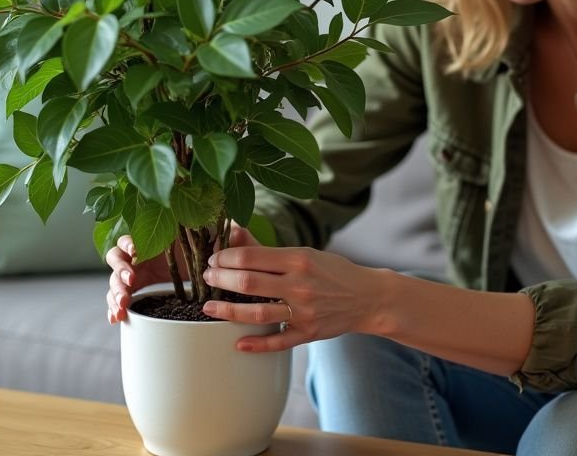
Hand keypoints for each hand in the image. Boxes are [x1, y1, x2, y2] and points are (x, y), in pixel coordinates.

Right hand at [106, 227, 260, 323]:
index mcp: (152, 241)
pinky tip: (117, 319)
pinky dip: (114, 309)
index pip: (131, 238)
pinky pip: (119, 301)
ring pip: (114, 282)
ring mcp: (136, 275)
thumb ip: (221, 237)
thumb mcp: (216, 243)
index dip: (129, 243)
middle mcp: (140, 257)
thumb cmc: (208, 252)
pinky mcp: (137, 293)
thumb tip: (231, 235)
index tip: (137, 251)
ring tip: (122, 306)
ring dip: (114, 293)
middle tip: (131, 281)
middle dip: (120, 271)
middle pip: (116, 260)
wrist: (209, 272)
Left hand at [199, 246, 387, 352]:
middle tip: (207, 278)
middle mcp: (300, 284)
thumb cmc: (333, 271)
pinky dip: (257, 344)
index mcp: (299, 259)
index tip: (214, 259)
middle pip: (248, 283)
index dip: (225, 258)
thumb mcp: (304, 253)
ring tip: (208, 308)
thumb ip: (266, 249)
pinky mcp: (308, 333)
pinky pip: (278, 341)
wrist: (369, 297)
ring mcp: (304, 311)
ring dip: (228, 311)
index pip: (251, 256)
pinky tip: (238, 343)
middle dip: (220, 280)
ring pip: (257, 313)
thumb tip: (233, 232)